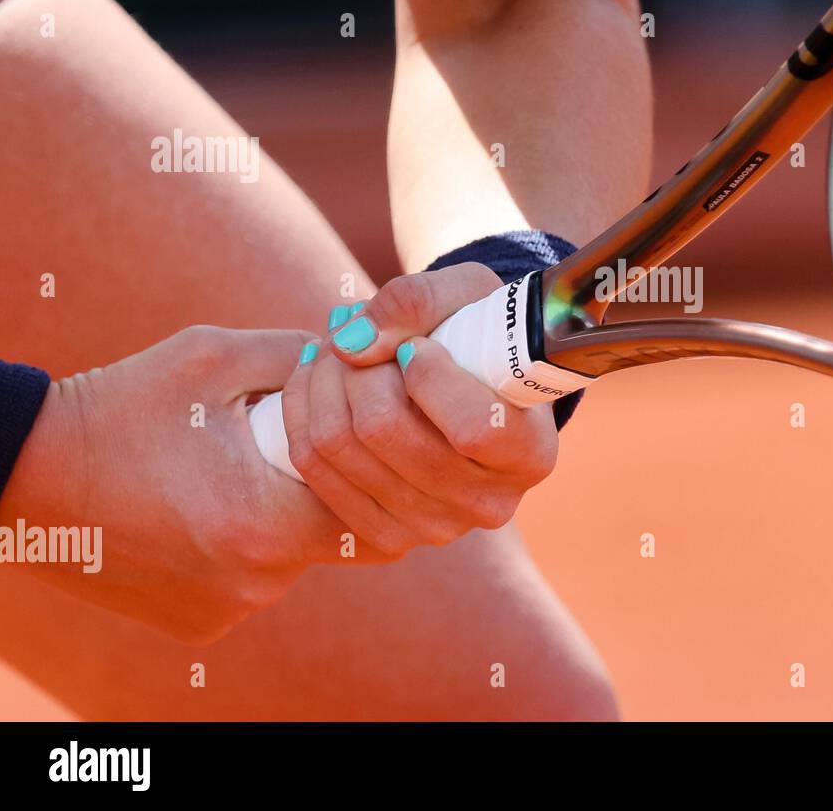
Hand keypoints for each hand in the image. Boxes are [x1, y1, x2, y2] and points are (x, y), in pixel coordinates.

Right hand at [0, 326, 357, 643]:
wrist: (20, 475)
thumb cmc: (121, 405)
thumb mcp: (214, 358)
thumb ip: (302, 357)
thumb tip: (364, 360)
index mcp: (266, 522)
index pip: (377, 502)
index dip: (375, 456)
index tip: (352, 424)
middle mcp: (255, 582)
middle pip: (340, 533)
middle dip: (336, 487)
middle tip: (297, 445)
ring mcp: (229, 610)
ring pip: (297, 558)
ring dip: (287, 514)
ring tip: (238, 471)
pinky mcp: (201, 625)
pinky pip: (254, 580)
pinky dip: (247, 544)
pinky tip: (207, 506)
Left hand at [280, 263, 558, 553]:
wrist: (470, 384)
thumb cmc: (480, 334)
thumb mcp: (468, 296)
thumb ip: (417, 303)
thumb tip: (351, 344)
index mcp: (530, 453)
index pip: (472, 428)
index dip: (430, 378)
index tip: (416, 346)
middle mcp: (490, 503)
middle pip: (387, 432)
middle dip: (356, 366)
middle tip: (351, 330)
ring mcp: (436, 527)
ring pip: (341, 445)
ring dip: (322, 381)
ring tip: (332, 346)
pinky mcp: (385, 536)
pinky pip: (315, 469)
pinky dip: (302, 413)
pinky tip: (312, 379)